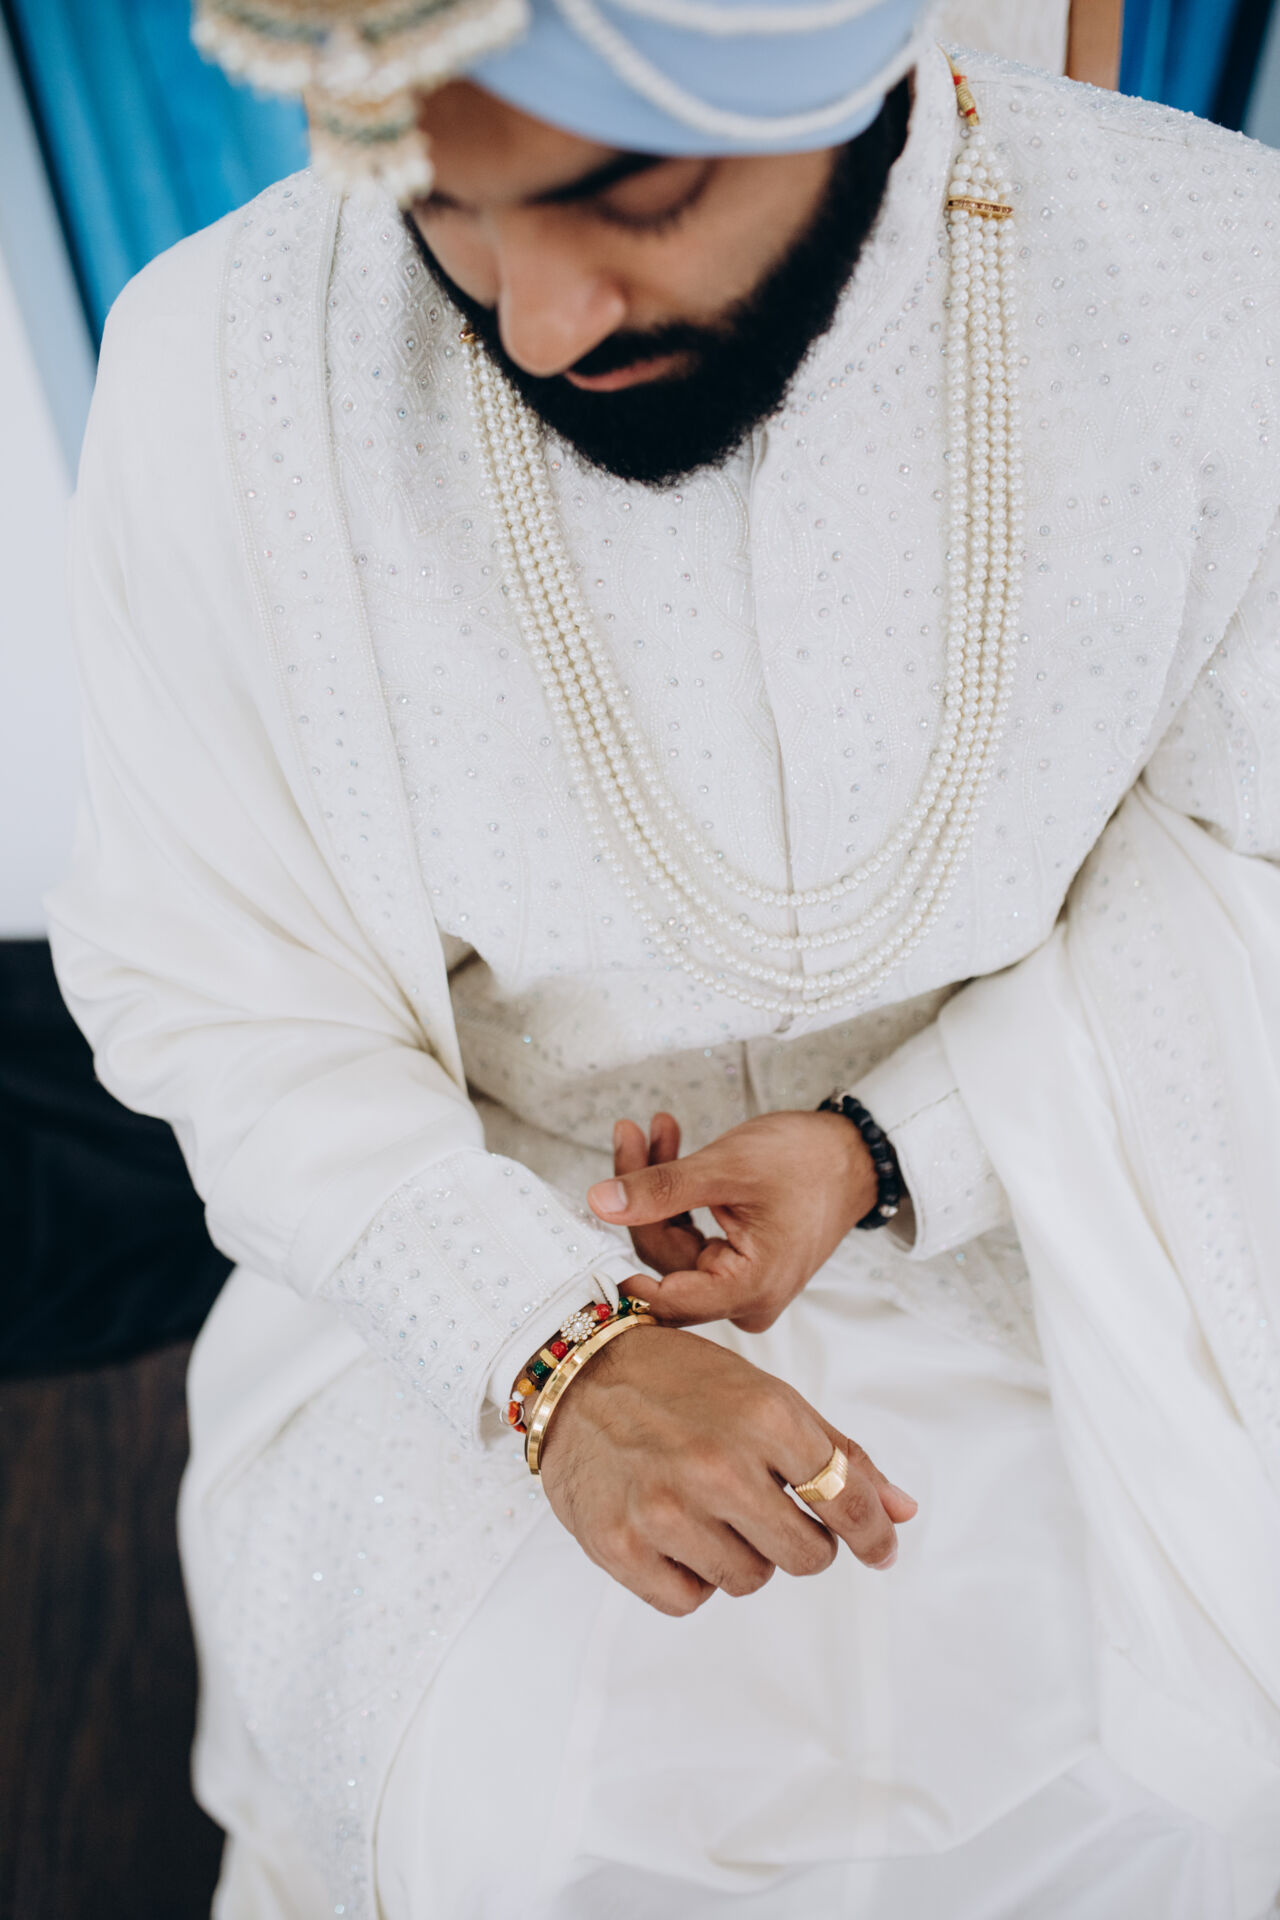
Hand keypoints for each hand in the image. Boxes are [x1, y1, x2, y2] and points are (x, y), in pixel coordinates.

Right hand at [539, 1321, 917, 1615]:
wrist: (574, 1377)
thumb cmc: (676, 1382)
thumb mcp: (764, 1395)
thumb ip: (837, 1453)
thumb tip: (902, 1512)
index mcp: (764, 1416)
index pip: (846, 1500)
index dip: (873, 1534)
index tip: (879, 1549)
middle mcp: (717, 1464)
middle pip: (806, 1556)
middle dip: (799, 1541)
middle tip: (767, 1511)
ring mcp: (666, 1509)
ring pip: (749, 1580)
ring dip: (740, 1556)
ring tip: (708, 1510)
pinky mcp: (622, 1545)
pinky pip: (690, 1601)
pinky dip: (690, 1577)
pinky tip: (673, 1532)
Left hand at [586, 1110, 878, 1331]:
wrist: (855, 1153)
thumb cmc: (808, 1161)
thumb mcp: (727, 1167)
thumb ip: (662, 1188)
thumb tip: (599, 1203)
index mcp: (747, 1289)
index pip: (663, 1298)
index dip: (618, 1263)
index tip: (587, 1218)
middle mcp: (744, 1299)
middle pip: (664, 1260)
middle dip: (641, 1195)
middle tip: (630, 1133)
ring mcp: (741, 1284)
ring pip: (674, 1243)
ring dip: (657, 1186)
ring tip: (653, 1128)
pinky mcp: (738, 1265)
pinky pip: (691, 1236)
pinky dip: (678, 1195)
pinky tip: (669, 1146)